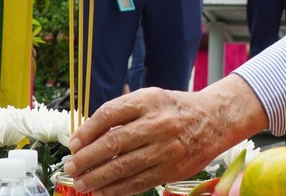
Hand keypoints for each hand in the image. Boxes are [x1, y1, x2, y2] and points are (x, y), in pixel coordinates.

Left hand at [64, 78, 266, 195]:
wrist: (213, 120)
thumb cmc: (174, 109)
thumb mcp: (150, 99)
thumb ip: (122, 113)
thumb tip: (87, 136)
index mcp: (149, 100)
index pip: (109, 114)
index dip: (87, 131)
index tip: (73, 144)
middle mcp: (157, 123)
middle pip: (113, 143)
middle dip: (87, 158)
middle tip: (71, 167)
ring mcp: (165, 148)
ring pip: (123, 167)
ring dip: (97, 178)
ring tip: (81, 183)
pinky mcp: (171, 169)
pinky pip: (138, 183)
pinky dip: (116, 190)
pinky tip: (102, 192)